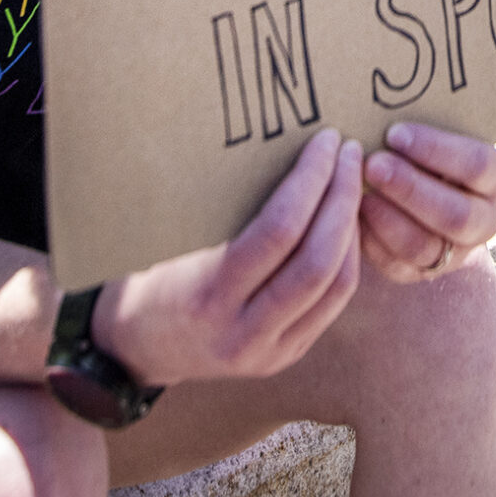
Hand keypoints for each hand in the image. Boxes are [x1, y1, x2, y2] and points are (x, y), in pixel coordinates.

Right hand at [92, 129, 362, 387]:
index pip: (278, 231)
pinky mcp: (287, 355)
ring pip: (336, 285)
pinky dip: (348, 258)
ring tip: (353, 185)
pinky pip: (333, 303)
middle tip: (350, 155)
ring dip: (352, 228)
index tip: (325, 142)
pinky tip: (347, 225)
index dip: (310, 180)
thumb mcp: (177, 244)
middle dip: (342, 199)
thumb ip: (229, 215)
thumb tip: (286, 152)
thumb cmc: (157, 275)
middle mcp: (243, 331)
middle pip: (316, 260)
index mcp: (208, 295)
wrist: (142, 346)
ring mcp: (270, 351)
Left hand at [358, 122, 495, 282]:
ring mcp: (456, 252)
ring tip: (358, 194)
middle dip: (410, 189)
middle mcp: (484, 219)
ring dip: (388, 219)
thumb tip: (375, 105)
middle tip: (373, 165)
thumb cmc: (418, 149)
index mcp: (493, 176)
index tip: (394, 133)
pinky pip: (399, 267)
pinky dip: (372, 243)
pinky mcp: (423, 273)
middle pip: (455, 214)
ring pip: (425, 246)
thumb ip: (414, 129)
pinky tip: (352, 217)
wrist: (417, 192)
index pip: (476, 165)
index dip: (435, 150)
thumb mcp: (428, 137)